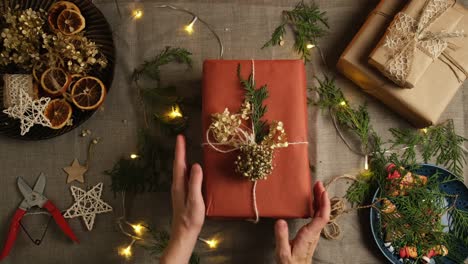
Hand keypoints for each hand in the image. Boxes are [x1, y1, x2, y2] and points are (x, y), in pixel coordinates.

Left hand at [161, 135, 204, 263]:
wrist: (184, 233)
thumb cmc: (190, 218)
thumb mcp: (195, 200)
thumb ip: (195, 182)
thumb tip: (196, 165)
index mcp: (179, 185)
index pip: (179, 163)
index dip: (180, 150)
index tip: (180, 137)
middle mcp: (178, 185)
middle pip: (178, 165)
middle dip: (180, 151)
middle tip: (182, 139)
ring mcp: (180, 190)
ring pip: (181, 170)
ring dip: (183, 159)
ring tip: (186, 149)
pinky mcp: (184, 194)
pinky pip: (185, 176)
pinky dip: (187, 168)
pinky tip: (192, 169)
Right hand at [274, 181, 329, 263]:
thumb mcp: (282, 252)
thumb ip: (281, 237)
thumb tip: (280, 221)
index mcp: (309, 235)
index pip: (322, 217)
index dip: (324, 204)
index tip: (322, 191)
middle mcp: (314, 233)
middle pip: (323, 213)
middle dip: (323, 197)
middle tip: (318, 184)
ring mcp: (314, 233)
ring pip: (321, 214)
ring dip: (320, 200)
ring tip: (316, 188)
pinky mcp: (311, 233)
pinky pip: (317, 217)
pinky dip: (316, 206)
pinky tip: (313, 201)